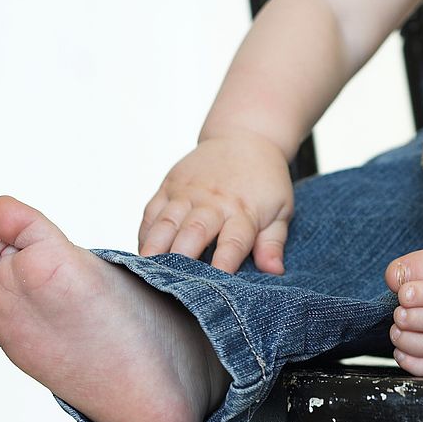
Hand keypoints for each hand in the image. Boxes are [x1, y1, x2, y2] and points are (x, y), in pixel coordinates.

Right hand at [140, 132, 293, 273]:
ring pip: (167, 222)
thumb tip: (274, 271)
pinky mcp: (170, 184)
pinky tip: (141, 252)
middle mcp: (213, 201)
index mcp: (243, 211)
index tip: (215, 284)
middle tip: (170, 283)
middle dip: (181, 258)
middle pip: (194, 232)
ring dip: (155, 247)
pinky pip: (152, 212)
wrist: (244, 137)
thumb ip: (273, 243)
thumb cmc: (265, 182)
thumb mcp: (281, 210)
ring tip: (146, 270)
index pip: (233, 243)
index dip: (224, 264)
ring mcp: (188, 192)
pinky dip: (145, 233)